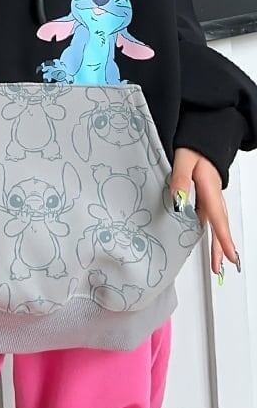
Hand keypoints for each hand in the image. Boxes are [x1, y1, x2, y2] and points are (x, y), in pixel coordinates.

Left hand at [171, 147, 240, 281]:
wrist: (203, 139)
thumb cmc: (194, 148)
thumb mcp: (183, 159)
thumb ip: (181, 180)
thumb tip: (178, 202)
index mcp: (210, 188)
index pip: (218, 218)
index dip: (223, 238)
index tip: (230, 256)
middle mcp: (213, 195)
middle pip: (220, 225)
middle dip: (222, 248)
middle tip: (222, 268)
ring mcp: (211, 196)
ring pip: (216, 223)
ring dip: (218, 241)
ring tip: (218, 261)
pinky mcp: (207, 195)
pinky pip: (210, 216)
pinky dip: (211, 229)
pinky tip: (206, 238)